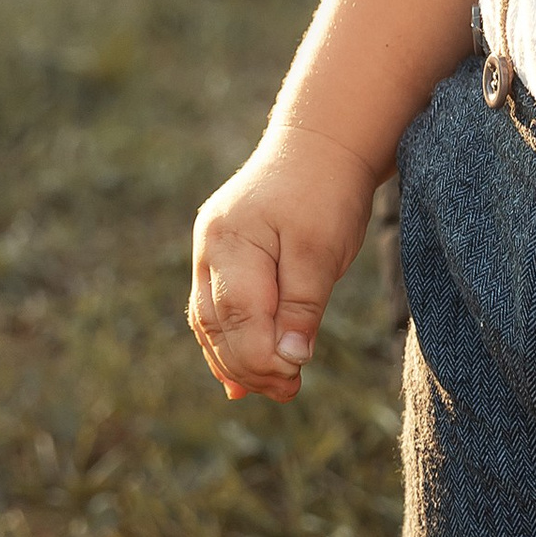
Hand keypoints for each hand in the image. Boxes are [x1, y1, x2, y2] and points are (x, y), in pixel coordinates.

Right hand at [188, 126, 379, 402]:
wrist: (321, 144)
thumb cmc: (325, 192)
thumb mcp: (322, 248)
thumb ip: (302, 304)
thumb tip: (289, 360)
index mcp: (230, 241)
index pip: (237, 318)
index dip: (261, 358)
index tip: (292, 380)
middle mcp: (210, 247)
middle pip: (217, 326)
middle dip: (249, 366)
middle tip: (289, 392)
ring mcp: (210, 252)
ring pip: (211, 323)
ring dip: (237, 362)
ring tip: (273, 391)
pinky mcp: (222, 257)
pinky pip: (216, 311)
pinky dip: (229, 344)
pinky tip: (240, 380)